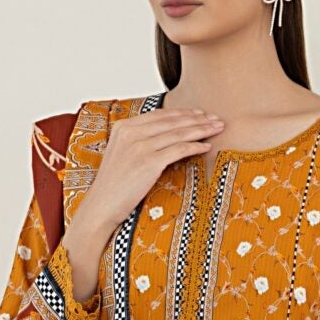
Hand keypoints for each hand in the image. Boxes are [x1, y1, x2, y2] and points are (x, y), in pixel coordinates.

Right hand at [62, 107, 224, 300]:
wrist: (102, 206)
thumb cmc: (113, 185)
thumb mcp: (122, 155)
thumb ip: (138, 141)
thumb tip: (165, 137)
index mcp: (124, 127)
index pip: (160, 115)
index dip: (183, 113)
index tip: (200, 114)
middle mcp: (131, 133)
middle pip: (172, 121)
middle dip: (197, 119)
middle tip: (215, 118)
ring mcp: (140, 146)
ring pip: (179, 133)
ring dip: (201, 129)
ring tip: (217, 129)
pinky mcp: (149, 162)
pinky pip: (179, 149)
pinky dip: (195, 146)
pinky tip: (206, 146)